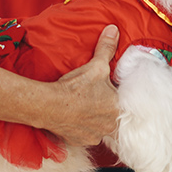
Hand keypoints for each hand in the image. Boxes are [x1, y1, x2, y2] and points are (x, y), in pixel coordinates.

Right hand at [46, 25, 119, 146]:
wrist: (50, 105)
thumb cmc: (75, 87)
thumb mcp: (95, 65)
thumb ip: (107, 48)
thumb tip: (114, 30)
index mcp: (117, 108)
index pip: (122, 104)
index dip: (114, 97)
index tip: (106, 93)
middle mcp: (109, 126)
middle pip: (111, 117)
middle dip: (105, 110)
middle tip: (93, 100)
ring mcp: (95, 136)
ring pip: (99, 128)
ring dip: (94, 120)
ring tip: (83, 109)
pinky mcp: (80, 141)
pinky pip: (84, 135)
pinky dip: (80, 128)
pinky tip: (74, 118)